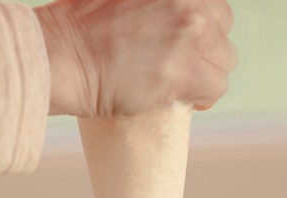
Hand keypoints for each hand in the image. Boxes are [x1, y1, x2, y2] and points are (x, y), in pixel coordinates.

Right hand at [35, 0, 236, 115]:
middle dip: (207, 45)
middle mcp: (188, 0)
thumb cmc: (78, 25)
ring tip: (182, 82)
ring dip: (207, 72)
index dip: (201, 22)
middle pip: (223, 25)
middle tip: (184, 63)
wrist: (62, 54)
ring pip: (224, 59)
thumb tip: (166, 22)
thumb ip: (153, 1)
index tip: (186, 39)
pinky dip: (204, 96)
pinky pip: (217, 86)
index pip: (211, 2)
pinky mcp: (186, 69)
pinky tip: (187, 98)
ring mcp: (190, 32)